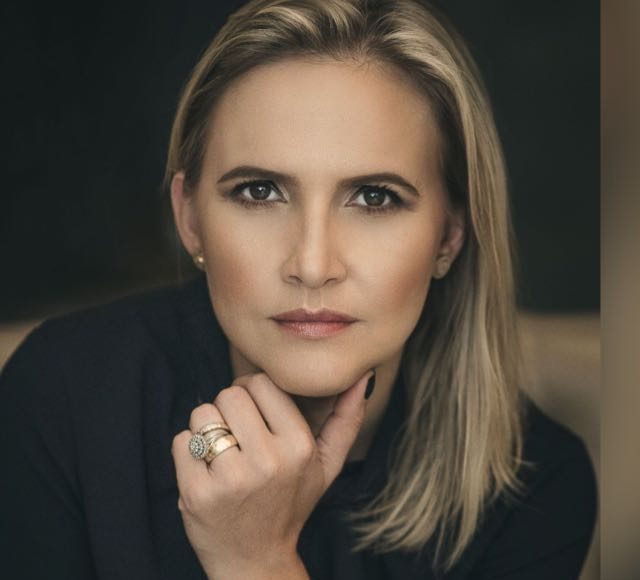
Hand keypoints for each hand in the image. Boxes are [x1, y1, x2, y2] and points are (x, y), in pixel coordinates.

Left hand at [171, 369, 374, 579]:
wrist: (256, 561)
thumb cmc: (291, 503)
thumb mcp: (327, 465)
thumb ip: (346, 419)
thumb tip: (362, 376)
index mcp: (299, 446)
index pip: (260, 382)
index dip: (253, 392)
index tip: (255, 412)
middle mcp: (267, 461)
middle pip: (229, 394)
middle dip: (229, 408)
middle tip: (238, 434)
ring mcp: (230, 478)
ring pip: (202, 413)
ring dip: (207, 428)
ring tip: (223, 452)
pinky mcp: (196, 493)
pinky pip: (181, 441)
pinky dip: (188, 451)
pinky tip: (207, 472)